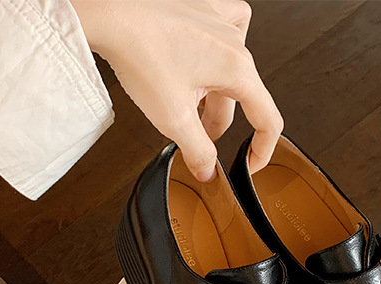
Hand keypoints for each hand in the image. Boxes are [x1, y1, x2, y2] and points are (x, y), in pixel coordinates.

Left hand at [70, 0, 282, 181]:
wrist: (112, 17)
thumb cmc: (141, 55)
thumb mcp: (173, 118)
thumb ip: (198, 151)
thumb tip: (208, 171)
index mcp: (238, 69)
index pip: (268, 120)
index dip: (261, 151)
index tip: (248, 166)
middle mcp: (235, 44)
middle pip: (240, 101)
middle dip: (218, 127)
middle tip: (193, 142)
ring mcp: (220, 24)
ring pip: (229, 75)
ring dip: (212, 98)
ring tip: (184, 106)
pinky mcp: (203, 12)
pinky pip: (228, 33)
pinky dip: (220, 54)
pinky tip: (206, 62)